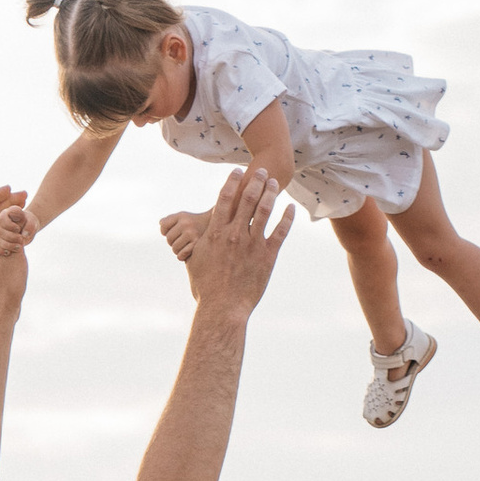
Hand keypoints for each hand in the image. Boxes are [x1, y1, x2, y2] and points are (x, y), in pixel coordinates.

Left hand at [0, 185, 32, 297]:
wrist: (0, 308)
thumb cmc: (6, 283)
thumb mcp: (10, 252)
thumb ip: (9, 230)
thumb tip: (11, 212)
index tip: (12, 188)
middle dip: (6, 201)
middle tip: (24, 196)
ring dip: (10, 215)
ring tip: (26, 212)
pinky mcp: (1, 263)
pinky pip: (5, 238)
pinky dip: (14, 230)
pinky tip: (25, 237)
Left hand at [156, 209, 200, 291]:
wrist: (220, 227)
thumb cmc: (198, 224)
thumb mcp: (185, 217)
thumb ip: (170, 220)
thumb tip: (161, 224)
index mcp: (181, 216)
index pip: (163, 227)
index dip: (166, 232)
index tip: (174, 233)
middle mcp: (186, 223)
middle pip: (169, 239)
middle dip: (173, 242)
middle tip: (181, 241)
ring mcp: (192, 234)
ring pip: (174, 248)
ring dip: (178, 250)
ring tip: (185, 247)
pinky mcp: (197, 244)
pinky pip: (181, 255)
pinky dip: (182, 256)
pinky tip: (187, 253)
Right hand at [179, 163, 291, 319]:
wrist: (223, 309)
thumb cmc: (206, 288)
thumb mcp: (196, 260)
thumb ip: (197, 243)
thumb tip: (189, 236)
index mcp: (216, 233)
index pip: (225, 198)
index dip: (232, 182)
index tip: (237, 171)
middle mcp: (235, 234)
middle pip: (247, 199)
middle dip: (255, 181)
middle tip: (262, 171)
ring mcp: (252, 245)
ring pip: (265, 211)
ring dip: (270, 193)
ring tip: (274, 184)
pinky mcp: (268, 257)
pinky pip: (281, 232)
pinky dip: (287, 218)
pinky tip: (290, 208)